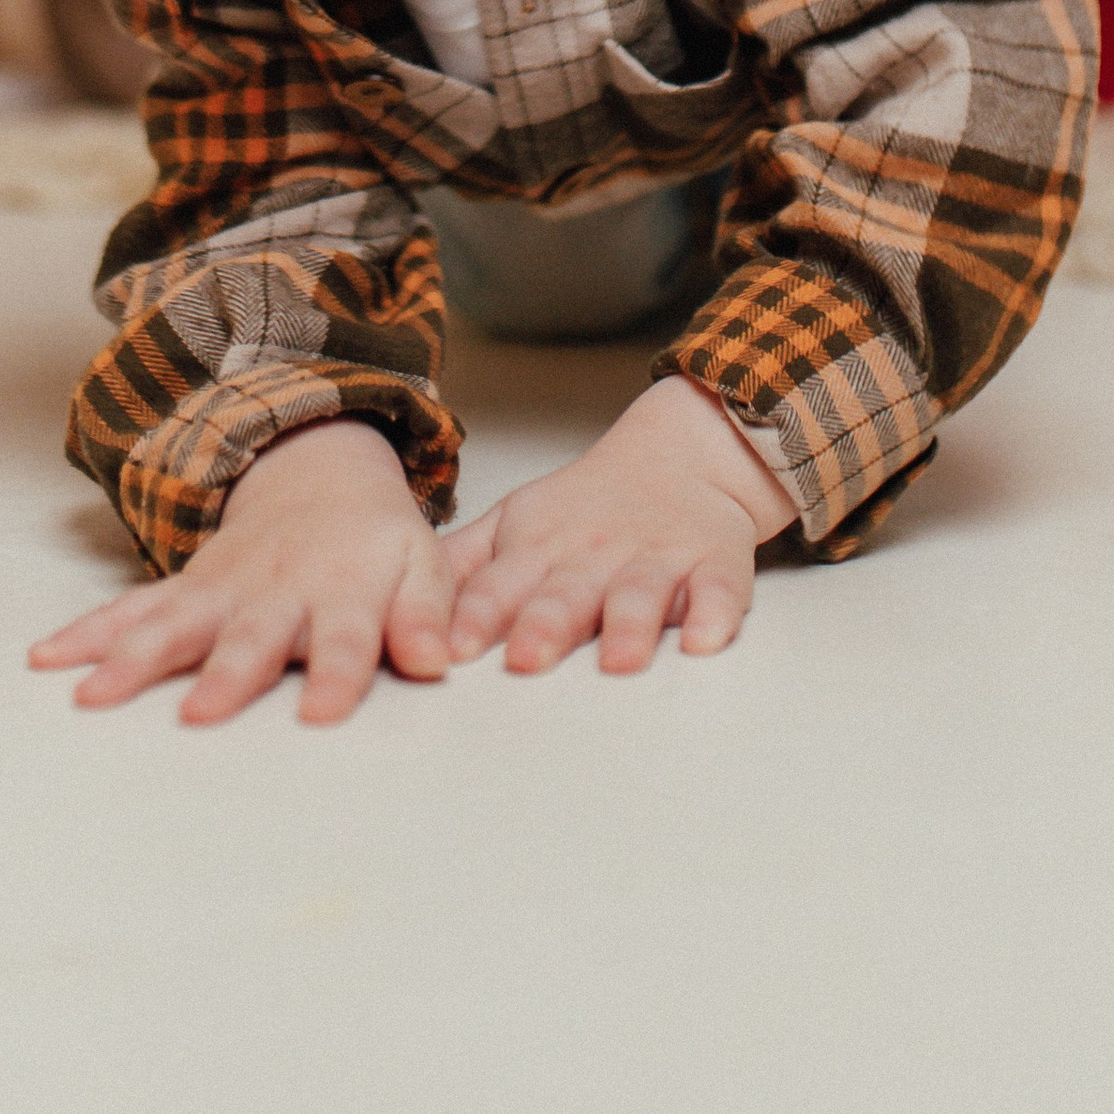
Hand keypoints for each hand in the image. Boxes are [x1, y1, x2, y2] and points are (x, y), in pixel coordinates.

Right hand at [28, 419, 451, 724]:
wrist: (318, 475)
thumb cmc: (374, 542)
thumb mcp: (421, 565)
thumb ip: (426, 614)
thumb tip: (438, 661)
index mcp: (342, 591)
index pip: (345, 638)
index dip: (336, 673)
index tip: (321, 714)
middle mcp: (275, 592)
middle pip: (250, 639)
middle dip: (224, 677)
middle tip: (197, 716)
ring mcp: (223, 590)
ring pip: (176, 625)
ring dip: (135, 659)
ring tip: (94, 697)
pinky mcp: (186, 590)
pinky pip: (133, 611)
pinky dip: (89, 633)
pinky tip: (46, 659)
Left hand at [439, 375, 796, 678]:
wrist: (683, 453)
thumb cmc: (586, 507)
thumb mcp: (515, 523)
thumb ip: (460, 568)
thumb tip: (393, 606)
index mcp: (538, 547)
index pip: (501, 585)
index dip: (477, 615)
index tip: (452, 649)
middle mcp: (594, 554)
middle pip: (567, 592)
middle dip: (545, 624)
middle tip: (525, 659)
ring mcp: (657, 559)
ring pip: (640, 593)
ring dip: (629, 625)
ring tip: (619, 660)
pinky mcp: (715, 565)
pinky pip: (720, 591)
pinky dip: (716, 616)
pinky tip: (707, 640)